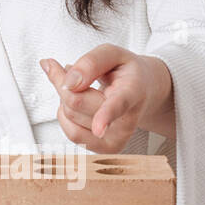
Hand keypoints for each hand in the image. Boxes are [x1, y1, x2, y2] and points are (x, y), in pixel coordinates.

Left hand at [39, 44, 174, 150]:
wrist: (143, 93)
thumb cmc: (126, 73)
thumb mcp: (113, 54)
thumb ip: (91, 62)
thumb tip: (68, 84)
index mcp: (133, 93)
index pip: (118, 104)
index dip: (106, 116)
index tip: (99, 128)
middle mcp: (127, 121)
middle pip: (76, 101)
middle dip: (62, 81)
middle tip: (65, 67)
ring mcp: (116, 139)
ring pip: (68, 115)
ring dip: (64, 96)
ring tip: (80, 87)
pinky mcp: (104, 149)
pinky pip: (70, 132)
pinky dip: (66, 113)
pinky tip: (79, 102)